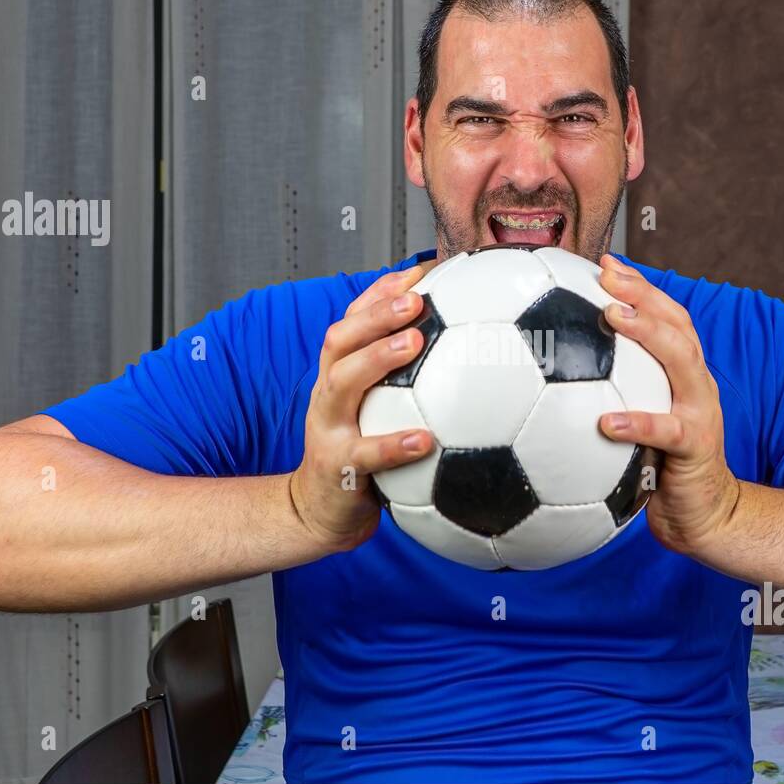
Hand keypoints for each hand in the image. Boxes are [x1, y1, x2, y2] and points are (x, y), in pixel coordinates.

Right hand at [288, 267, 435, 553]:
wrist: (320, 512)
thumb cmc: (360, 453)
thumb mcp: (374, 411)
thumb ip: (405, 382)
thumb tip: (463, 349)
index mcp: (339, 375)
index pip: (352, 321)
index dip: (379, 293)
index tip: (418, 271)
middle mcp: (328, 394)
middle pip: (340, 340)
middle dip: (375, 313)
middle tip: (416, 298)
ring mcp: (329, 429)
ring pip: (343, 383)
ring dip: (378, 357)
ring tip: (415, 341)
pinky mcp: (338, 469)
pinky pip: (366, 454)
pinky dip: (394, 444)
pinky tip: (426, 439)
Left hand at [597, 254, 741, 557]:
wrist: (706, 517)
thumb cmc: (660, 468)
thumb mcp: (639, 424)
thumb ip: (612, 397)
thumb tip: (553, 379)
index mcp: (681, 375)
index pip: (667, 317)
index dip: (640, 286)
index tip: (604, 262)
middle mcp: (695, 385)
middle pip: (677, 325)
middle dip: (643, 293)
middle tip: (606, 275)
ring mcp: (700, 413)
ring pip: (681, 362)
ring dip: (646, 334)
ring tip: (611, 316)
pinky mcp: (695, 449)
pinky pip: (667, 431)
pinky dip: (637, 422)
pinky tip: (606, 420)